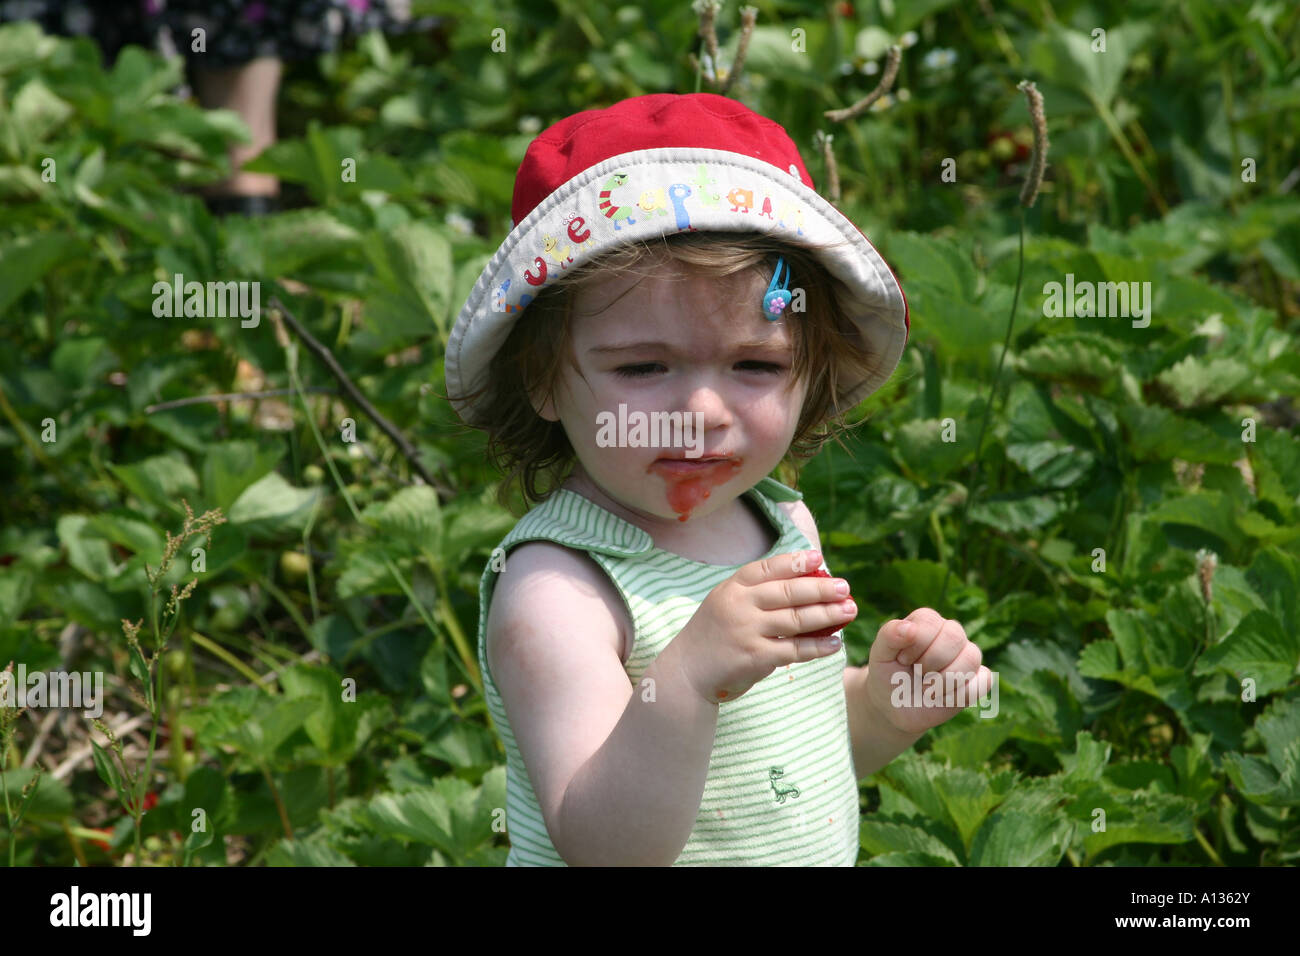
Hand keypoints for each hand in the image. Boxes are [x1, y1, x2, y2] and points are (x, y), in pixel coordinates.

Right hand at [673, 550, 855, 704]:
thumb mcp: (726, 602)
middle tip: (845, 588)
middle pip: (789, 592)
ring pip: (796, 619)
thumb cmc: (714, 634)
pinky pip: (794, 650)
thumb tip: (805, 581)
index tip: (820, 560)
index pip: (769, 568)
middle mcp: (739, 604)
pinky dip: (817, 647)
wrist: (686, 671)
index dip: (796, 562)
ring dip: (827, 615)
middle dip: (822, 589)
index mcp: (733, 587)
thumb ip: (755, 592)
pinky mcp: (755, 656)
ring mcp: (747, 630)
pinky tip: (834, 643)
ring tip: (849, 611)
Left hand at [863, 609, 992, 735]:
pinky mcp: (978, 679)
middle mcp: (950, 634)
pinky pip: (984, 681)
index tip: (902, 659)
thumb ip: (889, 636)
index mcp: (927, 622)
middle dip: (930, 662)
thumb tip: (909, 627)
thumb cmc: (888, 675)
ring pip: (971, 657)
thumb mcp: (880, 655)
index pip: (930, 620)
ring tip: (927, 689)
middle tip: (917, 674)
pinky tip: (942, 698)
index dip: (916, 643)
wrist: (896, 707)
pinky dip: (959, 694)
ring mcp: (967, 656)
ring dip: (944, 680)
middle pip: (954, 636)